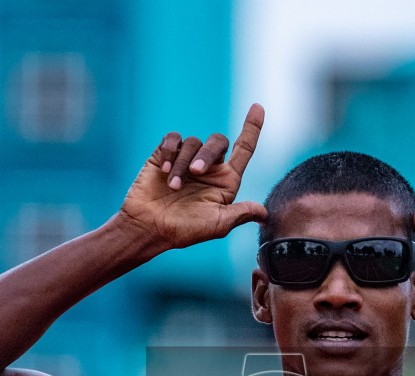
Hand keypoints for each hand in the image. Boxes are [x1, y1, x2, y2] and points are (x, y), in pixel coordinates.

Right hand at [118, 104, 266, 249]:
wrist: (148, 227)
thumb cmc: (184, 230)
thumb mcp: (218, 224)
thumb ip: (241, 213)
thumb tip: (265, 214)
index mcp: (225, 182)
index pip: (243, 149)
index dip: (252, 128)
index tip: (258, 107)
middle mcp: (208, 168)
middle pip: (218, 142)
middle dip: (208, 154)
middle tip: (195, 173)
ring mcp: (186, 160)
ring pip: (192, 142)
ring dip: (182, 163)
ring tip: (173, 186)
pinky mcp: (165, 155)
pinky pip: (173, 139)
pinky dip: (169, 151)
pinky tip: (164, 169)